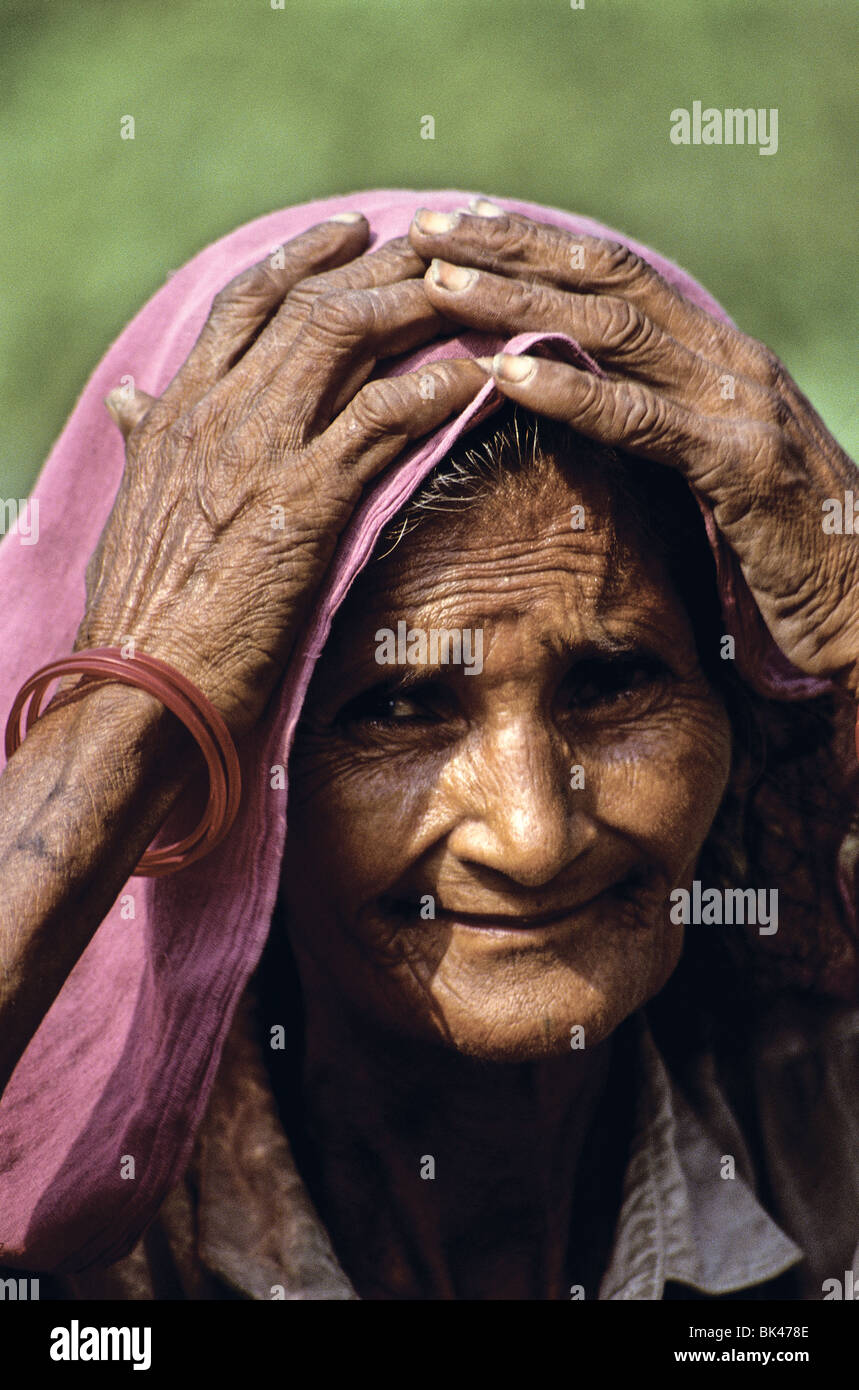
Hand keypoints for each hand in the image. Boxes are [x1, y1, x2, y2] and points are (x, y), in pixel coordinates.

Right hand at [77, 216, 486, 737]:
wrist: (138, 684)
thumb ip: (146, 443)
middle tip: (439, 238)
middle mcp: (217, 412)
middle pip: (310, 303)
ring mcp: (260, 450)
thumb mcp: (135, 506)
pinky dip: (436, 387)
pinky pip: (383, 418)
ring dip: (417, 304)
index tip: (350, 231)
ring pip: (347, 337)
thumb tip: (132, 398)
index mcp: (179, 412)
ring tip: (474, 289)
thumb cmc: (142, 610)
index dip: (301, 258)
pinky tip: (481, 375)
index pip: (244, 304)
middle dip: (381, 262)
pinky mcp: (303, 500)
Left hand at [409, 203, 858, 694]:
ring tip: (440, 285)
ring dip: (518, 301)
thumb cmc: (785, 546)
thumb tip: (586, 407)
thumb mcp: (718, 466)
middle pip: (605, 277)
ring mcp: (738, 403)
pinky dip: (569, 390)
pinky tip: (505, 372)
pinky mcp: (740, 463)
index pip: (617, 274)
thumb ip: (664, 423)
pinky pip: (640, 418)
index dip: (539, 244)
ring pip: (612, 329)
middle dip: (511, 248)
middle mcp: (730, 359)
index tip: (467, 224)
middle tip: (427, 227)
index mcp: (720, 355)